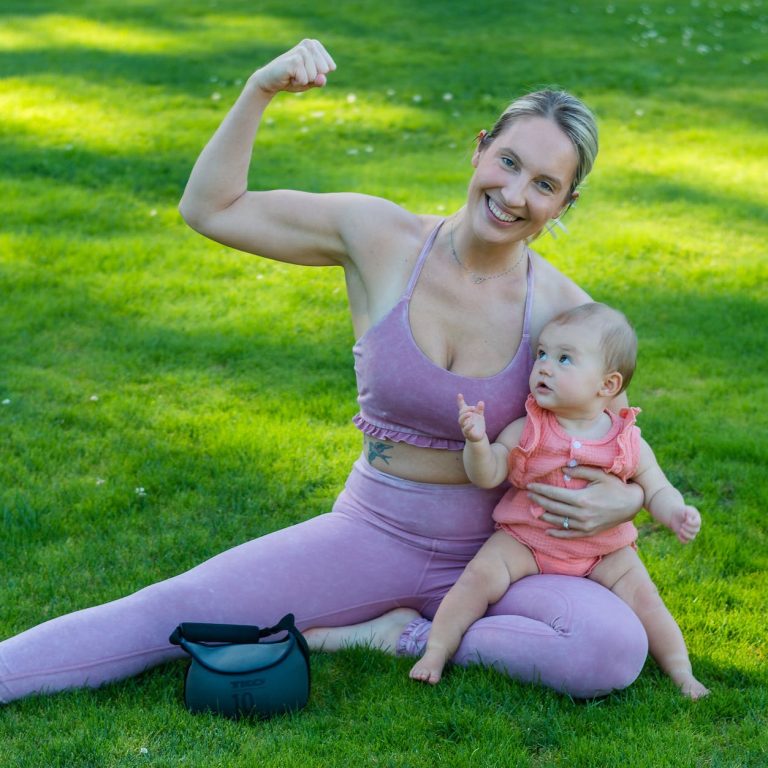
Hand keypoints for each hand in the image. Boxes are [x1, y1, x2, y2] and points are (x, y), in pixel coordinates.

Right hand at [250, 39, 335, 94]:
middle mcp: (309, 44)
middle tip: (299, 74)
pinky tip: (290, 76)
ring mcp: (301, 50)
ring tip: (294, 75)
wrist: (271, 80)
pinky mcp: (295, 60)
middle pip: (324, 70)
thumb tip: (323, 78)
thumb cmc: (292, 79)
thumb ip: (320, 81)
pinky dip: (298, 83)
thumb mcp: (310, 81)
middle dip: (312, 78)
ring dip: (304, 80)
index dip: (319, 75)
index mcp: (315, 46)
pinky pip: (305, 79)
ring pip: (314, 75)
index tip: (306, 72)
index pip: (331, 67)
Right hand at [457, 393, 486, 442]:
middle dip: (466, 409)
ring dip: (465, 416)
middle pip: (461, 414)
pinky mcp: (468, 434)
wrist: (479, 436)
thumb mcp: (480, 416)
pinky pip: (466, 430)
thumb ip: (480, 409)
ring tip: (470, 413)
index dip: (460, 401)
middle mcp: (464, 420)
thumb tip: (481, 402)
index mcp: (466, 415)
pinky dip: (469, 426)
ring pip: (461, 421)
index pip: (462, 407)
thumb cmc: (477, 424)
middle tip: (474, 408)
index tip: (459, 394)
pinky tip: (473, 423)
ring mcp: (464, 427)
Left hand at [527, 465, 643, 537]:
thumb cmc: (615, 486)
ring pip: (559, 521)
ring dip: (544, 515)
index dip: (540, 490)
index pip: (554, 494)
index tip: (530, 486)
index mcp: (582, 499)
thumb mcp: (599, 474)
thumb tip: (563, 468)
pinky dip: (557, 533)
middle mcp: (581, 514)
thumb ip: (580, 470)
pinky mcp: (589, 532)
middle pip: (553, 507)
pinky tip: (547, 531)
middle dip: (539, 500)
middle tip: (528, 494)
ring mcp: (585, 526)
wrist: (632, 504)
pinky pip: (569, 535)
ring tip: (534, 508)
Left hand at [670, 505, 700, 543]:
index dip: (691, 523)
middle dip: (687, 528)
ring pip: (692, 538)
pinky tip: (678, 534)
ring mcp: (691, 532)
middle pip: (695, 531)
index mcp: (697, 519)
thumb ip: (689, 512)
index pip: (697, 523)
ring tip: (680, 529)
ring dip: (685, 534)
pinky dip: (681, 539)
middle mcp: (696, 527)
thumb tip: (689, 520)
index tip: (686, 519)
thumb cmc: (681, 511)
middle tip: (682, 524)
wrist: (674, 514)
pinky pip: (685, 541)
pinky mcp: (685, 536)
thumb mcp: (685, 509)